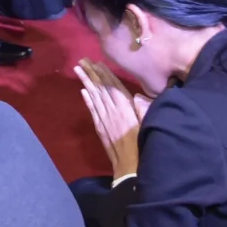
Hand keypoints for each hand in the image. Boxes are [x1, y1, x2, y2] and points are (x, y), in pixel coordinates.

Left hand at [75, 58, 146, 178]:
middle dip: (92, 73)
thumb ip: (143, 109)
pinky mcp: (100, 128)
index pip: (113, 86)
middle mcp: (113, 111)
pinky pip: (92, 110)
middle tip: (82, 60)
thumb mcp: (148, 124)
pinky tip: (83, 91)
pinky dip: (87, 99)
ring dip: (86, 82)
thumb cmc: (143, 144)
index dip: (105, 73)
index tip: (98, 62)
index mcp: (126, 108)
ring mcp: (104, 119)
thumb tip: (137, 96)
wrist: (130, 166)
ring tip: (79, 69)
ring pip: (94, 96)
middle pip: (101, 88)